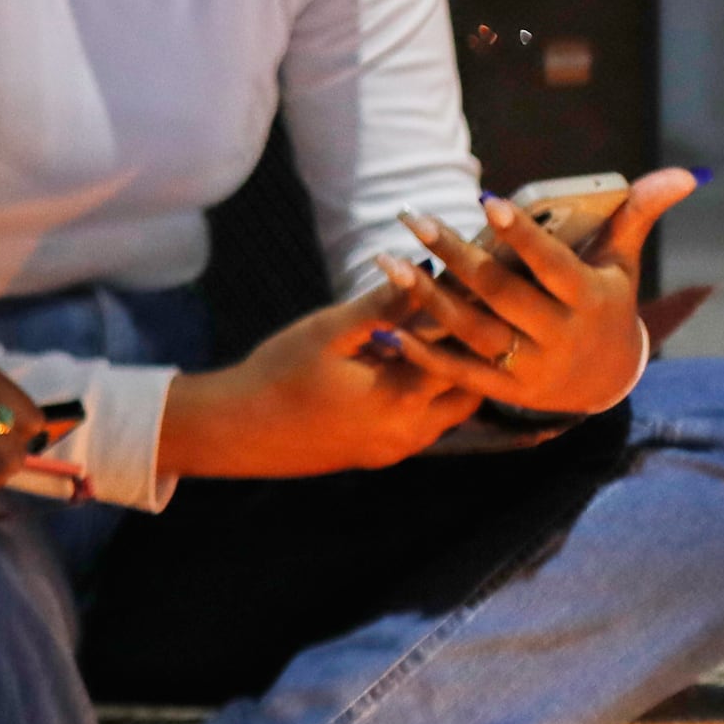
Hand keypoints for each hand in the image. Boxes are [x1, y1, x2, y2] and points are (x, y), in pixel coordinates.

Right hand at [157, 281, 506, 480]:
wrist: (237, 429)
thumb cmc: (278, 373)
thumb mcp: (328, 332)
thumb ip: (382, 306)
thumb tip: (427, 269)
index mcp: (402, 396)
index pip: (462, 351)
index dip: (477, 316)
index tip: (487, 287)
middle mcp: (412, 430)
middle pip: (472, 385)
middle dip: (478, 348)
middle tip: (482, 312)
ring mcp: (399, 447)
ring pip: (456, 409)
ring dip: (457, 374)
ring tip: (455, 338)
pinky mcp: (384, 455)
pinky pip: (430, 425)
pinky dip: (435, 395)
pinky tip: (420, 369)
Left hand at [380, 169, 695, 414]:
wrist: (605, 380)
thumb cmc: (606, 303)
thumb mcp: (623, 263)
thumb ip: (638, 216)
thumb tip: (685, 173)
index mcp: (590, 299)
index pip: (553, 265)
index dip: (522, 235)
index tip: (485, 201)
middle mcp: (561, 335)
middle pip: (502, 294)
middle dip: (456, 255)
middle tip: (414, 220)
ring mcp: (532, 368)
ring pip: (473, 332)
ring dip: (428, 298)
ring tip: (389, 263)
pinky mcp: (506, 393)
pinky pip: (460, 374)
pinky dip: (423, 354)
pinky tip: (387, 329)